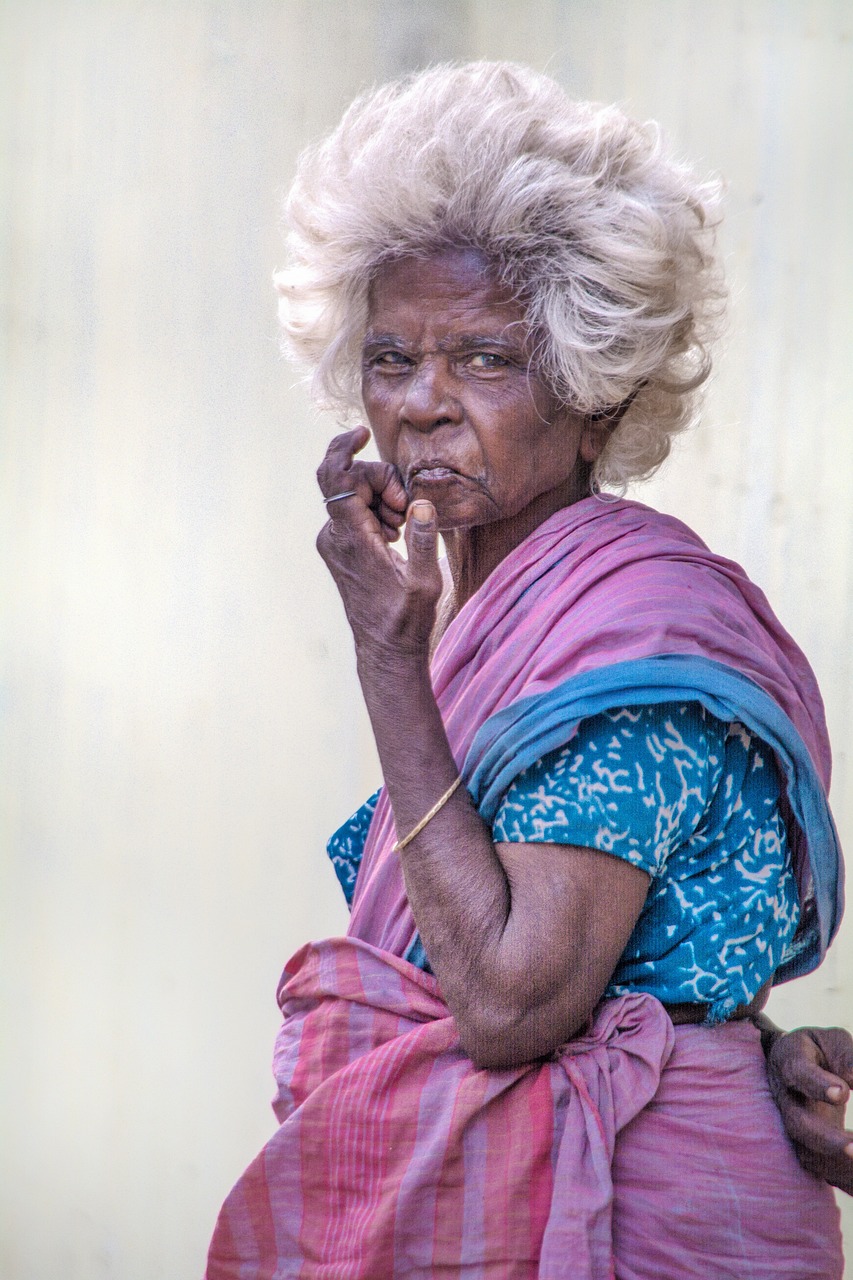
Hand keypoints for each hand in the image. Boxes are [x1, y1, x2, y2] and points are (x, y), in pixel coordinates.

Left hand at [316, 427, 442, 659]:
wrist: (385, 649)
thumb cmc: (405, 619)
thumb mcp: (424, 581)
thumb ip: (423, 539)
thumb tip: (422, 503)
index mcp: (351, 539)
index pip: (336, 479)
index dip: (344, 448)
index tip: (363, 433)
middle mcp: (333, 536)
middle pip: (352, 481)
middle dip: (383, 484)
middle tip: (407, 511)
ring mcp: (334, 541)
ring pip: (355, 496)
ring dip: (383, 501)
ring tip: (403, 531)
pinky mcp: (339, 546)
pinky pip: (356, 512)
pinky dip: (377, 513)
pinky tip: (395, 537)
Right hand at [766, 1025, 852, 1193]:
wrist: (791, 1066)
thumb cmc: (819, 1050)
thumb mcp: (834, 1042)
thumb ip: (847, 1057)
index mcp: (791, 1062)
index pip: (798, 1073)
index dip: (817, 1084)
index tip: (842, 1093)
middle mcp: (786, 1099)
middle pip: (797, 1124)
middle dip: (826, 1139)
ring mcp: (794, 1128)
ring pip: (808, 1155)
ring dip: (839, 1166)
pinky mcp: (809, 1149)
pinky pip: (824, 1171)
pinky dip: (846, 1181)